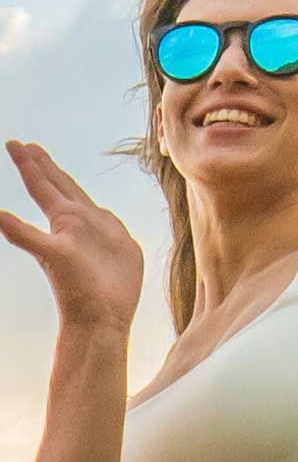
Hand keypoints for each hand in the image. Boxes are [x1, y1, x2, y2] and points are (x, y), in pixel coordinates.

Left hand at [0, 140, 143, 332]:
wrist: (103, 317)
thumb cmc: (76, 292)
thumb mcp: (48, 255)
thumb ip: (25, 234)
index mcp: (64, 218)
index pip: (42, 185)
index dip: (31, 164)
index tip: (15, 144)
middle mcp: (79, 221)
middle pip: (58, 186)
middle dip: (43, 166)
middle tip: (25, 147)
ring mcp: (98, 231)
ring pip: (78, 199)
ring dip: (63, 183)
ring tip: (51, 170)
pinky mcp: (118, 243)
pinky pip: (107, 224)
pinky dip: (98, 218)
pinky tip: (88, 214)